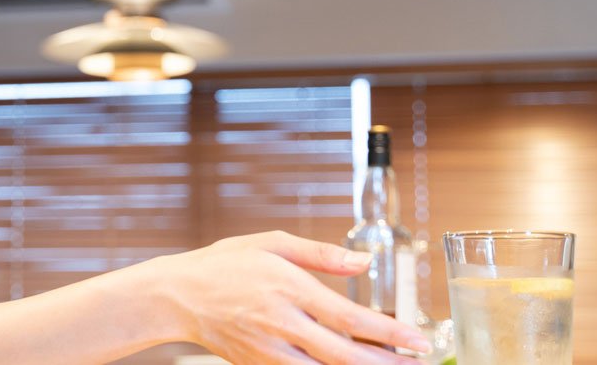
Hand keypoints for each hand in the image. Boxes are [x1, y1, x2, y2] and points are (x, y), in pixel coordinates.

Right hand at [153, 230, 430, 363]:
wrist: (177, 297)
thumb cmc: (225, 265)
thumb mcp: (272, 244)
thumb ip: (321, 253)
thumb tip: (365, 259)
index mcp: (289, 289)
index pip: (351, 318)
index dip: (390, 333)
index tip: (419, 340)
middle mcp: (282, 325)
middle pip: (345, 355)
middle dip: (386, 363)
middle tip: (417, 364)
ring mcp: (270, 352)